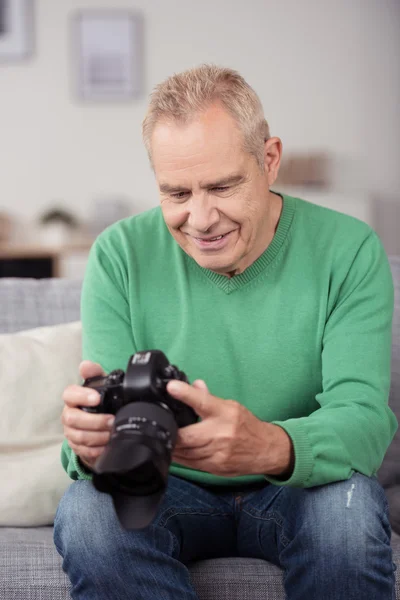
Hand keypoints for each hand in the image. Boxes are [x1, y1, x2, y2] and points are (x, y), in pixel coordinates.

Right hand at [62, 361, 114, 470]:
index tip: (97, 398)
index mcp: (73, 398)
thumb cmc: (99, 402)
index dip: (82, 396)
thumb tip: (85, 365)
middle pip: (73, 419)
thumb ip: (95, 374)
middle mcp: (68, 415)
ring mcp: (71, 432)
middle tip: (112, 420)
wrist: (99, 425)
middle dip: (94, 421)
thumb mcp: (100, 386)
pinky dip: (96, 449)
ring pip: (78, 436)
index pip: (69, 394)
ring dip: (97, 436)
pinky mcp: (76, 447)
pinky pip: (84, 450)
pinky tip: (106, 445)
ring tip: (111, 433)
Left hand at [167, 379, 292, 477]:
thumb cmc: (246, 425)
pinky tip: (176, 452)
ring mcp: (218, 453)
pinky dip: (181, 458)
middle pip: (187, 436)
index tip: (171, 387)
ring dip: (173, 447)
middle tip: (160, 427)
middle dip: (171, 433)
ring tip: (165, 439)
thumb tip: (195, 385)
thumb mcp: (230, 406)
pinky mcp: (216, 467)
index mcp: (224, 413)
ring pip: (186, 453)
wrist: (266, 449)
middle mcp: (221, 433)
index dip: (185, 394)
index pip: (202, 401)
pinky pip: (191, 464)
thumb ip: (208, 398)